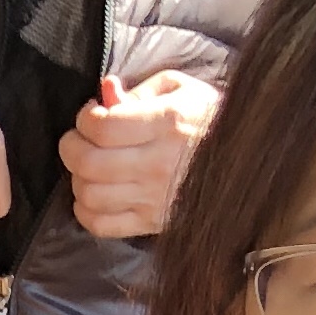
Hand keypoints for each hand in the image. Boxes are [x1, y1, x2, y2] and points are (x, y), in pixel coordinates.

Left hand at [61, 70, 216, 240]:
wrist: (244, 162)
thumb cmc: (208, 118)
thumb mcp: (180, 89)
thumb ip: (140, 91)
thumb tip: (106, 92)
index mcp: (166, 123)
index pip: (102, 126)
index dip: (84, 119)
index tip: (89, 115)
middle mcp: (157, 163)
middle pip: (88, 163)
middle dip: (71, 148)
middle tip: (77, 140)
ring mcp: (153, 198)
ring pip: (90, 196)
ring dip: (77, 179)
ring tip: (87, 167)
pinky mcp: (151, 223)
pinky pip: (101, 225)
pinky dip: (85, 211)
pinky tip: (93, 195)